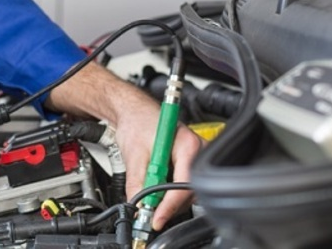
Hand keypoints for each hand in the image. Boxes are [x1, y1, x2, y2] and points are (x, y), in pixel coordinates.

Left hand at [115, 112, 202, 228]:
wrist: (135, 113)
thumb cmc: (138, 122)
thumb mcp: (134, 153)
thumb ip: (137, 183)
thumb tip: (139, 207)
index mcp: (187, 144)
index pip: (184, 184)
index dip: (169, 206)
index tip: (156, 219)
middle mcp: (197, 151)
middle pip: (189, 191)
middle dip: (167, 205)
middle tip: (148, 213)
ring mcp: (195, 158)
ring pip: (188, 192)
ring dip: (167, 200)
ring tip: (149, 198)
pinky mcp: (188, 164)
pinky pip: (183, 186)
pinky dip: (168, 194)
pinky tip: (156, 189)